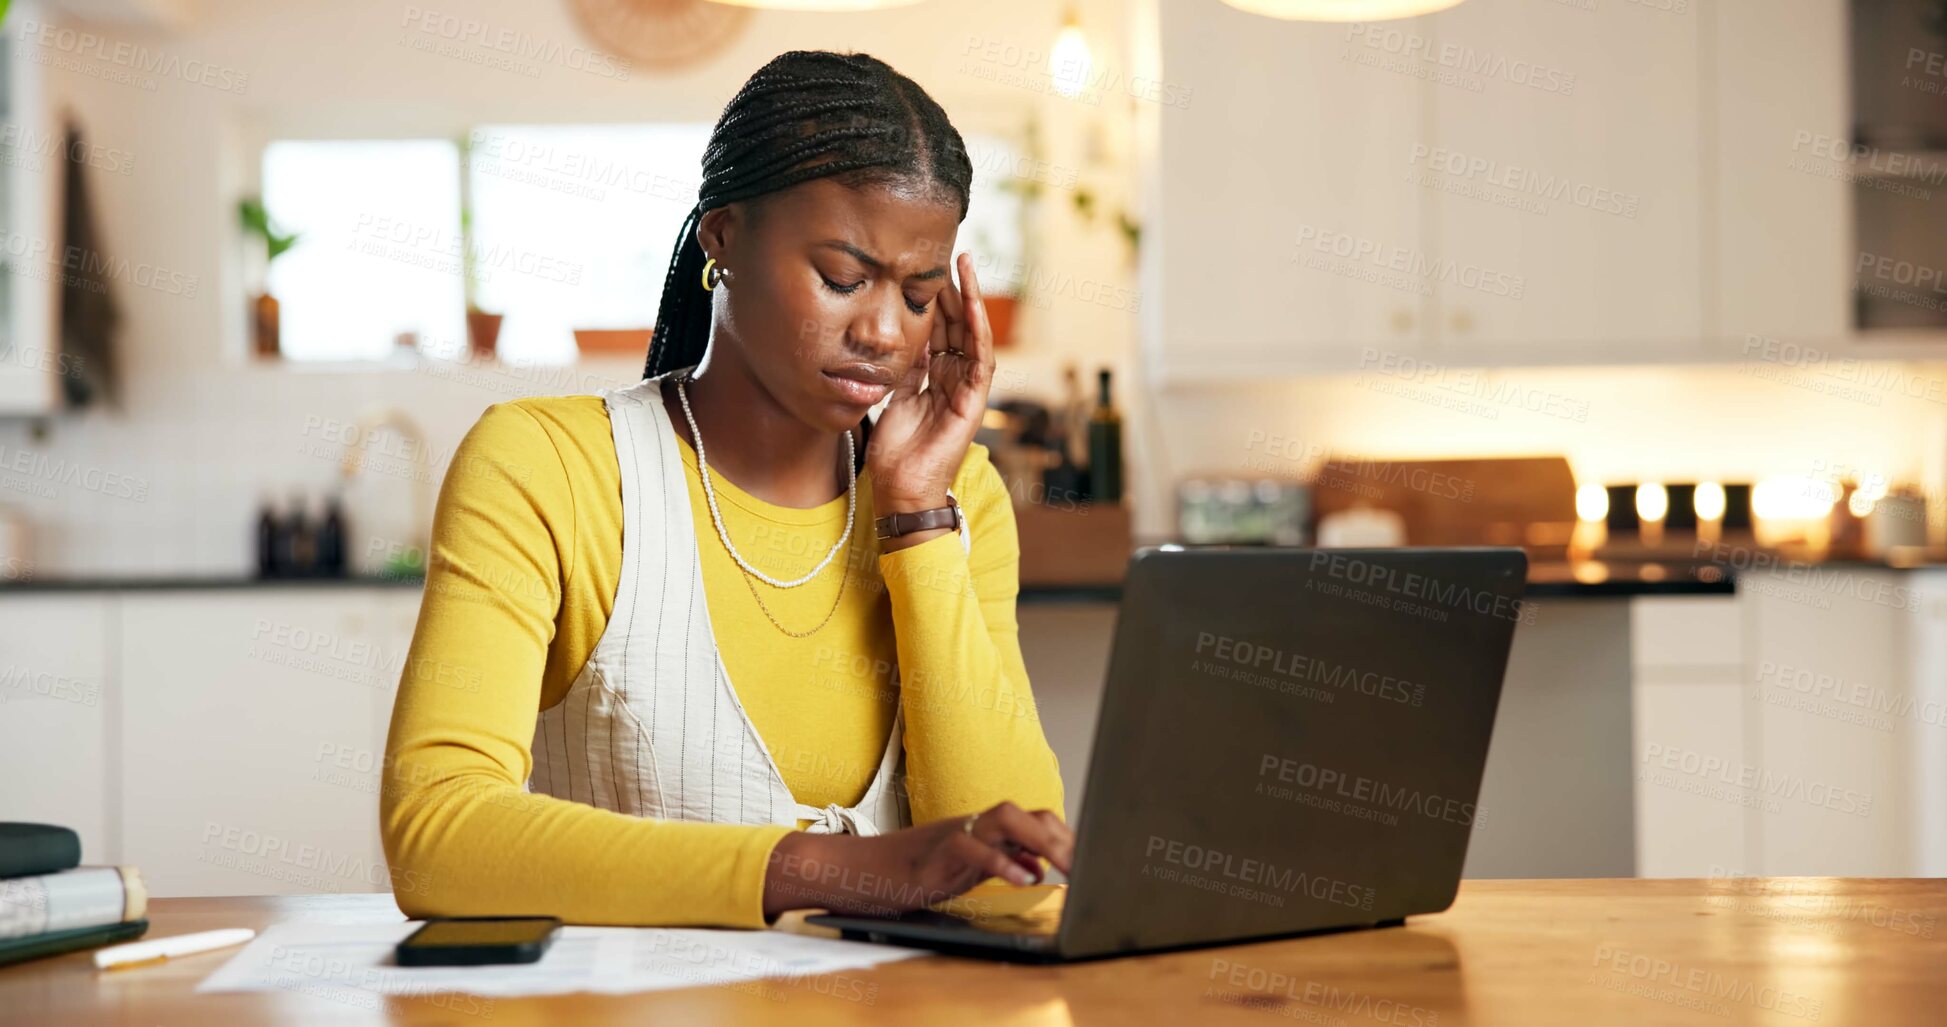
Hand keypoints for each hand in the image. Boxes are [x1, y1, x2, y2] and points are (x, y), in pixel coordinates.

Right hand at [763, 801, 1072, 919]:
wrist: (856, 871)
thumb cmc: (909, 873)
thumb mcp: (964, 870)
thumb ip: (1001, 863)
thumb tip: (1039, 866)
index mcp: (979, 829)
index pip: (1031, 818)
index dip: (1062, 834)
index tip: (1088, 859)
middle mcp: (969, 825)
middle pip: (1024, 813)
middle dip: (1060, 837)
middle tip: (1086, 866)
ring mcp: (951, 837)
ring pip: (1003, 817)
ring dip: (1038, 840)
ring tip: (1063, 867)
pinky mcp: (933, 856)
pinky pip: (972, 849)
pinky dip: (1000, 862)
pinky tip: (1022, 880)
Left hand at [865, 252, 995, 518]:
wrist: (901, 488)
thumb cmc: (895, 453)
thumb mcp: (892, 398)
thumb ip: (901, 370)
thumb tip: (898, 341)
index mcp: (935, 380)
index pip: (939, 332)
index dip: (935, 303)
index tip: (927, 273)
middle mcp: (954, 381)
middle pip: (956, 327)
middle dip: (953, 292)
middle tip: (949, 256)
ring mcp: (967, 390)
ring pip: (972, 335)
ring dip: (970, 300)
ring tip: (965, 267)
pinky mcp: (974, 401)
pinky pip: (981, 358)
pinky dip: (978, 329)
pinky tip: (972, 303)